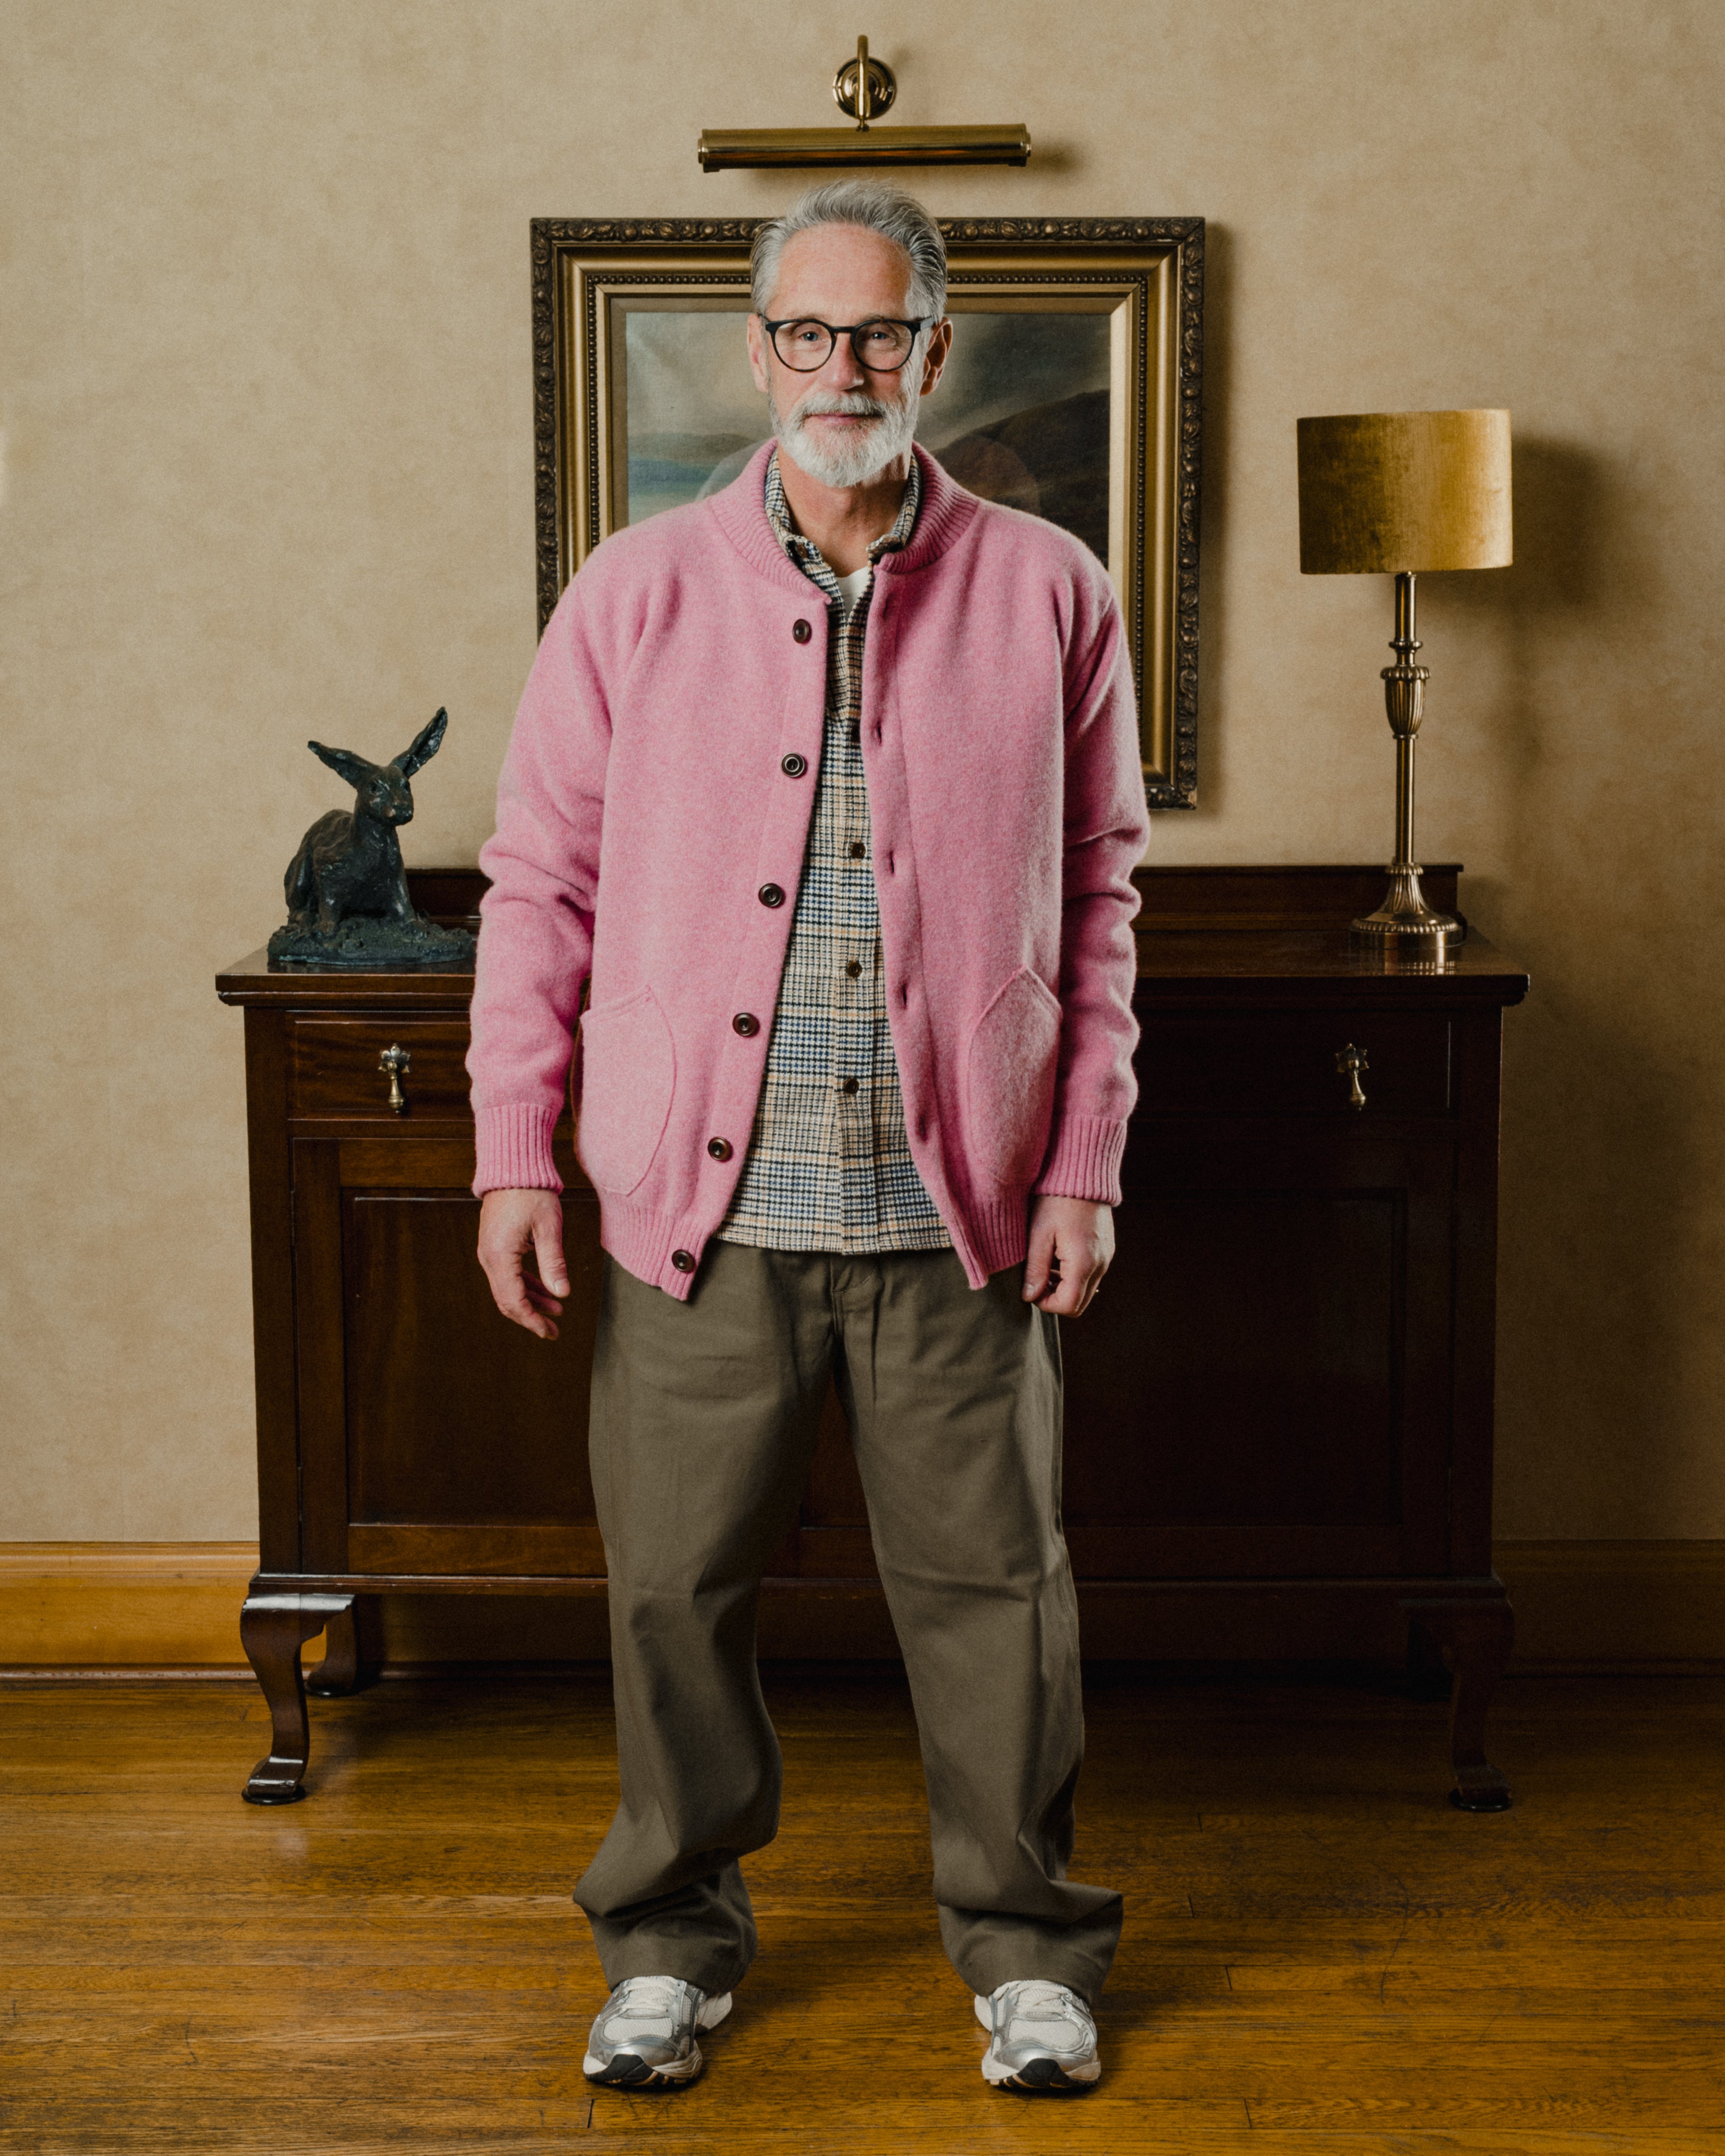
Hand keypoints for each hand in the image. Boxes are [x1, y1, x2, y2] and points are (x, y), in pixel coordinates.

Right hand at [477, 1188, 568, 1339]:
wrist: (512, 1168)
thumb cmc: (531, 1192)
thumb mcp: (548, 1227)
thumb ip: (554, 1262)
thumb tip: (561, 1294)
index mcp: (500, 1256)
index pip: (513, 1301)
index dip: (531, 1320)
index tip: (549, 1332)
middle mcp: (489, 1258)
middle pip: (507, 1300)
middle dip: (530, 1318)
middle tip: (553, 1331)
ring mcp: (490, 1252)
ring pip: (508, 1289)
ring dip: (531, 1302)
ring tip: (557, 1312)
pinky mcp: (496, 1246)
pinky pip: (509, 1275)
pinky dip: (526, 1286)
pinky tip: (545, 1291)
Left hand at [1023, 1195, 1113, 1316]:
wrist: (1083, 1174)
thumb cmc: (1057, 1201)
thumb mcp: (1039, 1234)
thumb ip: (1035, 1269)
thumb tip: (1029, 1296)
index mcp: (1083, 1263)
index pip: (1068, 1305)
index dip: (1046, 1304)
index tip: (1031, 1290)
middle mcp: (1100, 1264)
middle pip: (1080, 1304)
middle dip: (1056, 1299)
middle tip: (1037, 1281)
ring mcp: (1107, 1258)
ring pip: (1086, 1291)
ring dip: (1065, 1288)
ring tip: (1046, 1267)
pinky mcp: (1107, 1250)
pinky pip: (1092, 1275)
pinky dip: (1075, 1276)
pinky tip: (1059, 1258)